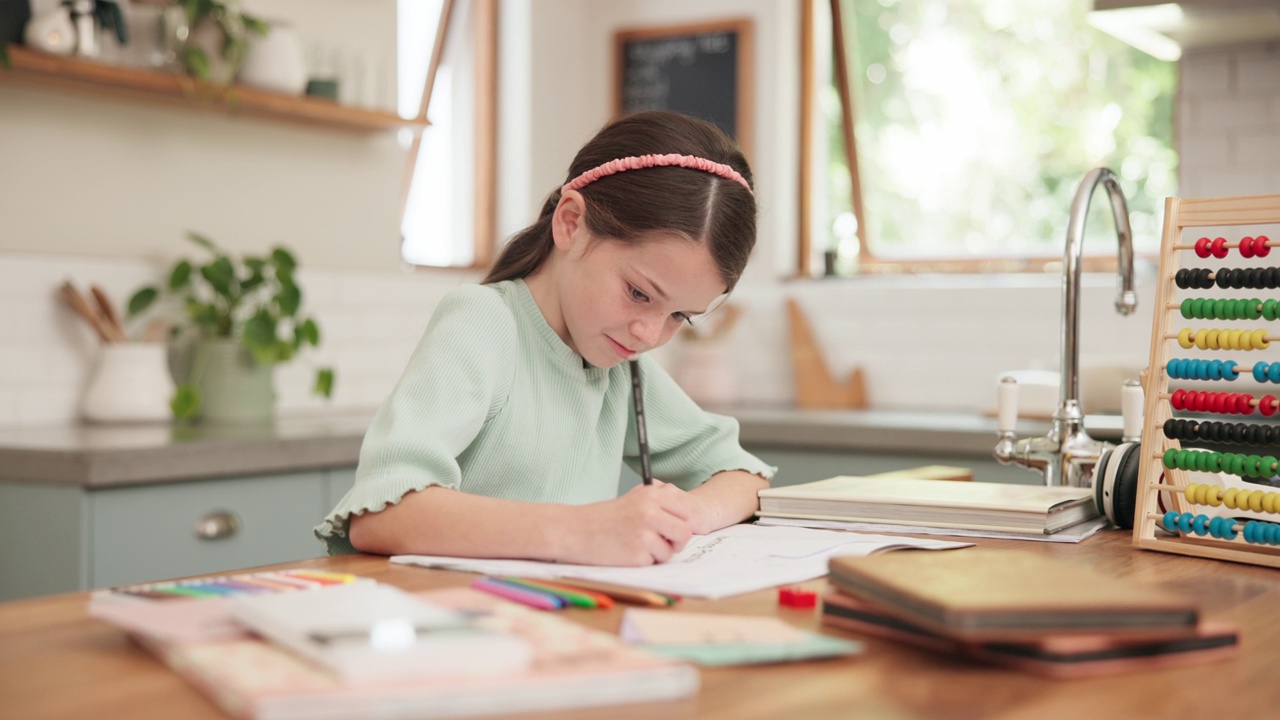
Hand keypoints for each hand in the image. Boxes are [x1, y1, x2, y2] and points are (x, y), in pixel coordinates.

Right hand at [561, 480, 694, 565]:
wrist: (574, 530)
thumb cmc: (604, 517)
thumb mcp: (633, 497)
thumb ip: (659, 499)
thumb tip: (686, 510)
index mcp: (651, 495)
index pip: (686, 511)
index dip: (682, 521)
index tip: (671, 526)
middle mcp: (649, 512)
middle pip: (684, 532)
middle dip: (676, 541)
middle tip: (663, 542)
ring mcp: (643, 534)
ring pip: (670, 551)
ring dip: (659, 553)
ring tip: (638, 545)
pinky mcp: (636, 555)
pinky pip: (653, 562)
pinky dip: (644, 561)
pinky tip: (627, 551)